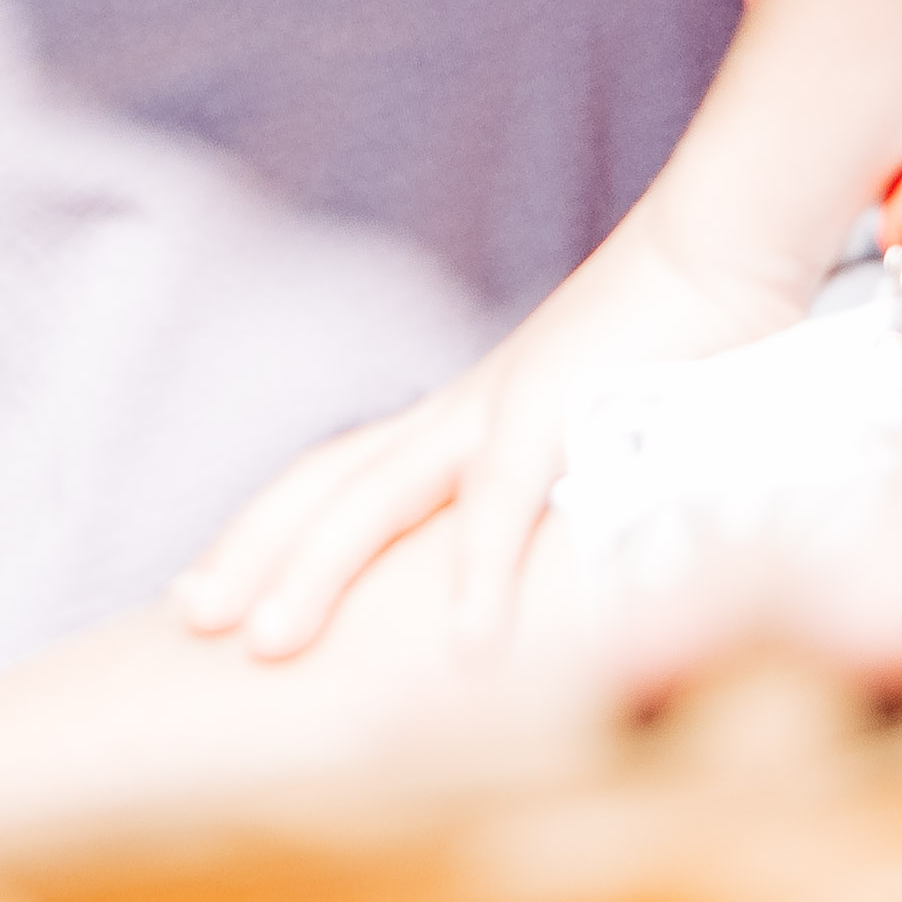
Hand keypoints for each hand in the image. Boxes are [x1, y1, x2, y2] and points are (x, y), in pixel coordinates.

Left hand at [175, 217, 818, 662]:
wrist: (713, 249)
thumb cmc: (662, 344)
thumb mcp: (592, 430)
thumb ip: (553, 488)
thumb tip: (540, 555)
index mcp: (459, 420)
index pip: (336, 474)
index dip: (268, 532)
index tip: (208, 593)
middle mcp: (457, 415)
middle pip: (326, 487)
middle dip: (252, 556)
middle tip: (189, 623)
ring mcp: (498, 410)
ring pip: (378, 499)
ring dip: (318, 573)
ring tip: (270, 649)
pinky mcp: (558, 412)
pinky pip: (505, 506)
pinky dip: (480, 579)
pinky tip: (466, 651)